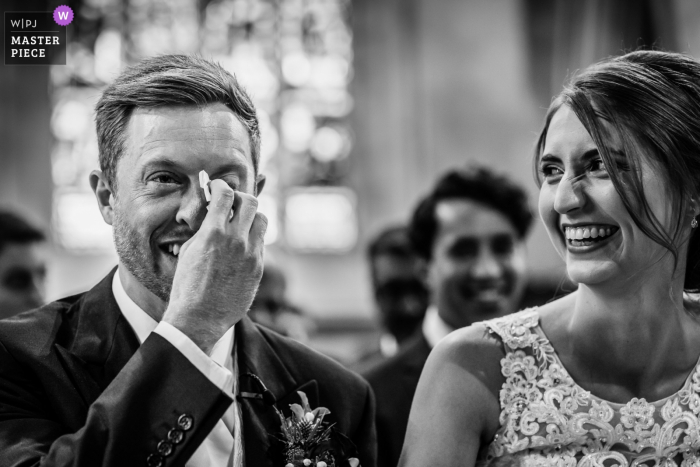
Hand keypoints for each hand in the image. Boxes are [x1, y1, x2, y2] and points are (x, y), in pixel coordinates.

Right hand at [162, 180, 266, 354]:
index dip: (221, 186)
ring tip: (241, 222)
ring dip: (251, 216)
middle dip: (240, 197)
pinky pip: (261, 243)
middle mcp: (236, 240)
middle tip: (232, 202)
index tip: (217, 187)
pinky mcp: (258, 268)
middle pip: (250, 202)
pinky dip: (253, 238)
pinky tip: (242, 244)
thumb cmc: (187, 285)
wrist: (199, 318)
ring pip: (262, 220)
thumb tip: (214, 213)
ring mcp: (250, 254)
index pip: (225, 194)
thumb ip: (205, 229)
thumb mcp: (190, 250)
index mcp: (213, 233)